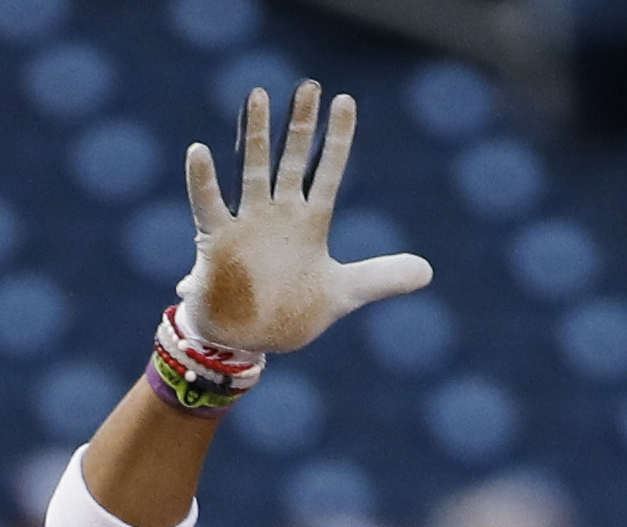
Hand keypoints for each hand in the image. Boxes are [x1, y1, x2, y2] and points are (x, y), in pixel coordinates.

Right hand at [177, 80, 432, 353]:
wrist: (247, 340)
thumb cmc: (290, 314)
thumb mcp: (343, 294)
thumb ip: (381, 277)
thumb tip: (427, 271)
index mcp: (310, 223)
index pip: (328, 171)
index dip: (338, 138)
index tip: (344, 101)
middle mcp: (279, 214)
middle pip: (292, 159)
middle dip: (301, 124)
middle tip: (309, 86)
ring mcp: (248, 224)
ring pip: (253, 169)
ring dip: (256, 135)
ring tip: (258, 96)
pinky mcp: (218, 241)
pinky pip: (209, 206)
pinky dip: (203, 181)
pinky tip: (199, 152)